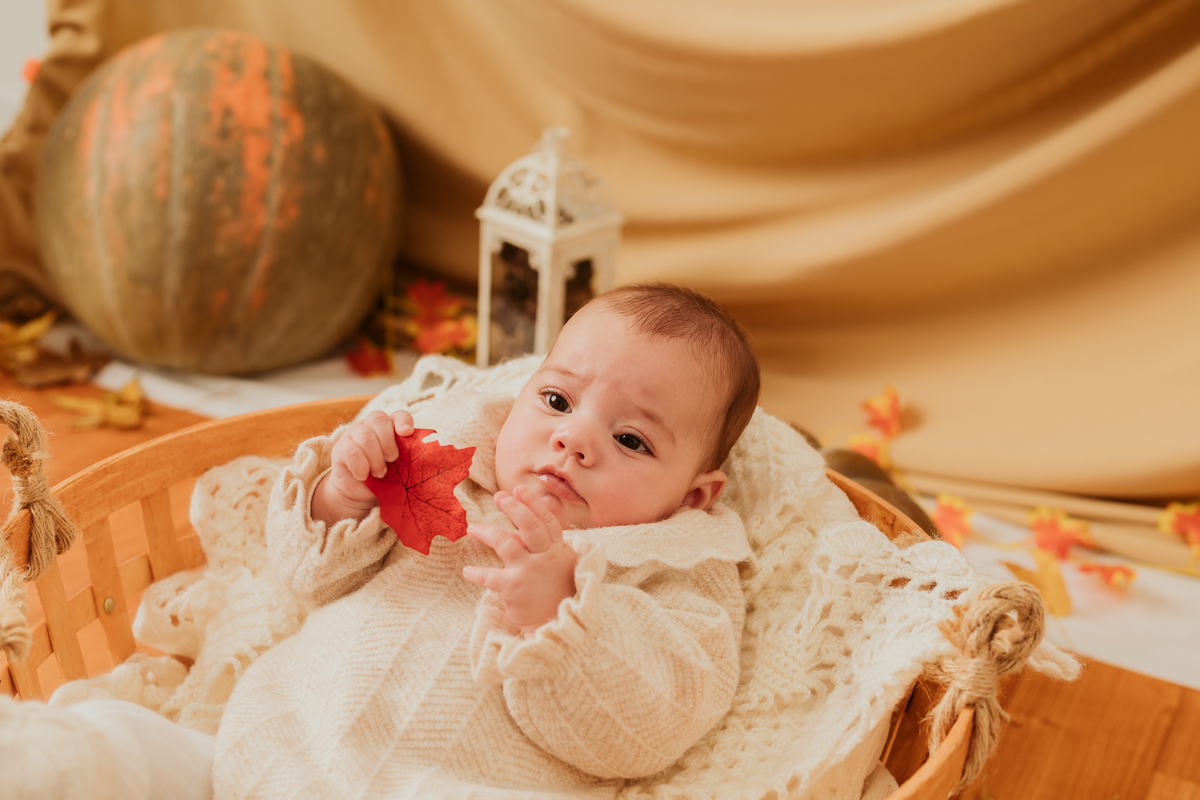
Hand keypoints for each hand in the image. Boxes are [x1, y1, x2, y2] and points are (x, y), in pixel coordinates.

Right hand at [311, 409, 413, 525]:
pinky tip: (363, 476)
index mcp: (390, 428)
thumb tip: (424, 460)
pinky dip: (360, 466)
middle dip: (388, 442)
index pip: (398, 415)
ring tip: (380, 474)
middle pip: (378, 419)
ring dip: (375, 458)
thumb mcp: (400, 468)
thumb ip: (409, 459)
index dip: (403, 421)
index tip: (407, 433)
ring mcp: (353, 434)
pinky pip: (351, 451)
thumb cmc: (386, 478)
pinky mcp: (340, 448)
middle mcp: (371, 426)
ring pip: (365, 435)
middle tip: (392, 460)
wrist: (362, 492)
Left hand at [463, 486, 577, 634]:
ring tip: (472, 527)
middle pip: (529, 525)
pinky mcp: (514, 588)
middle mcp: (545, 557)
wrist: (555, 623)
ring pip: (506, 542)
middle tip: (499, 496)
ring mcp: (529, 571)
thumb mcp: (562, 564)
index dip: (533, 503)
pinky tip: (467, 571)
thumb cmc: (556, 591)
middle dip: (513, 507)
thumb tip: (532, 520)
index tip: (518, 489)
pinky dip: (476, 573)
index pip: (547, 521)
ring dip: (486, 532)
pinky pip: (490, 575)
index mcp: (558, 550)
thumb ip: (549, 544)